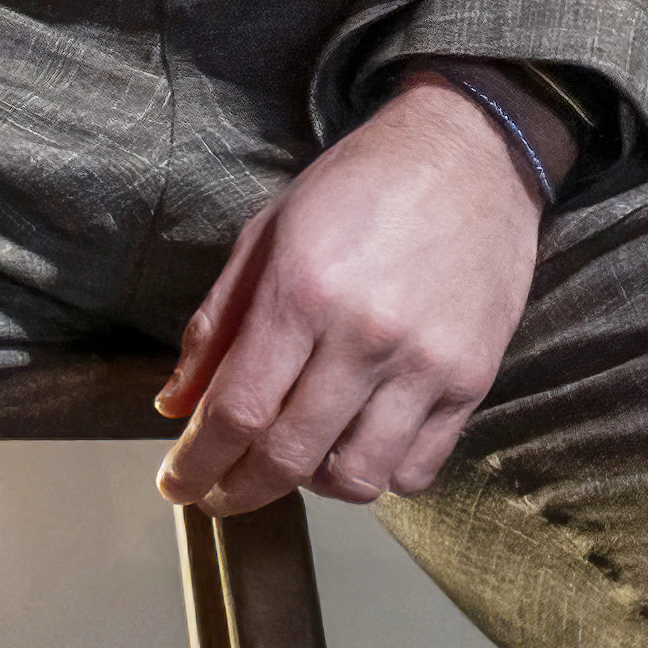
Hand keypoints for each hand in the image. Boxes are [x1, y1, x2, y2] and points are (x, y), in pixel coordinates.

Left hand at [158, 85, 541, 514]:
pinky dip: (379, 474)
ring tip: (296, 458)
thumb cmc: (359, 187)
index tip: (176, 485)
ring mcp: (426, 364)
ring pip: (357, 477)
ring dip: (312, 484)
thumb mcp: (267, 235)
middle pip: (290, 456)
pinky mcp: (473, 379)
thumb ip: (218, 325)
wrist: (471, 155)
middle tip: (219, 493)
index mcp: (303, 293)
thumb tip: (174, 404)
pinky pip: (417, 468)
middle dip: (239, 490)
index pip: (237, 411)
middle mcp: (366, 337)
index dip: (197, 463)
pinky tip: (358, 443)